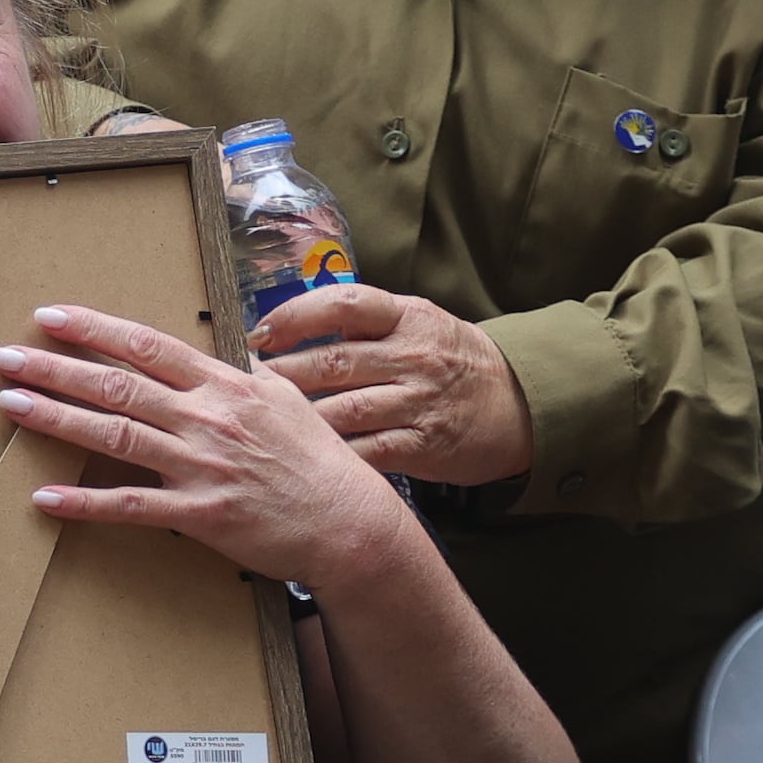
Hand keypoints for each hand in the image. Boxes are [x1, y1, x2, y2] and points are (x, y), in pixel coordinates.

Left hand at [0, 303, 420, 584]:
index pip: (147, 345)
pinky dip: (85, 503)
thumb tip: (225, 355)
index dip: (94, 329)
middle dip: (56, 367)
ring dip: (57, 419)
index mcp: (225, 385)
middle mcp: (207, 418)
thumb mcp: (286, 401)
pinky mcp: (199, 515)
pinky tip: (45, 499)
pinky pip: (131, 506)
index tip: (51, 316)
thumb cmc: (319, 461)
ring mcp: (201, 466)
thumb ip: (245, 376)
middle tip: (6, 357)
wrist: (348, 522)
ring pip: (115, 436)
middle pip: (118, 385)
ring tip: (12, 405)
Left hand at [249, 287, 536, 487]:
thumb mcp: (419, 323)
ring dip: (298, 419)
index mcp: (407, 317)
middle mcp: (411, 355)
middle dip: (280, 374)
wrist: (521, 403)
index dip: (296, 316)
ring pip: (344, 409)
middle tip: (240, 387)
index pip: (343, 304)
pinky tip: (305, 458)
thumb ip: (367, 323)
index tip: (260, 332)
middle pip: (333, 361)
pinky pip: (370, 450)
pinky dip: (335, 455)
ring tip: (261, 425)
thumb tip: (293, 324)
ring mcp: (418, 401)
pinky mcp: (425, 444)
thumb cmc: (456, 361)